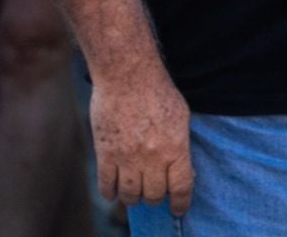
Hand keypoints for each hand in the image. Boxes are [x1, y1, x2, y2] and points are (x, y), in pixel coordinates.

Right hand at [90, 69, 192, 215]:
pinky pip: (106, 185)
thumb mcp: (181, 117)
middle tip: (155, 196)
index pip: (181, 187)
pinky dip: (110, 193)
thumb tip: (179, 167)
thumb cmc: (158, 92)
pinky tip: (113, 192)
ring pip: (130, 195)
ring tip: (135, 193)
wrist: (128, 77)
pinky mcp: (105, 154)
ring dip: (133, 198)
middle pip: (154, 194)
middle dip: (156, 199)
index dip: (181, 203)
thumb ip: (179, 144)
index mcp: (176, 148)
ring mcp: (127, 158)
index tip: (179, 209)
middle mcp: (152, 158)